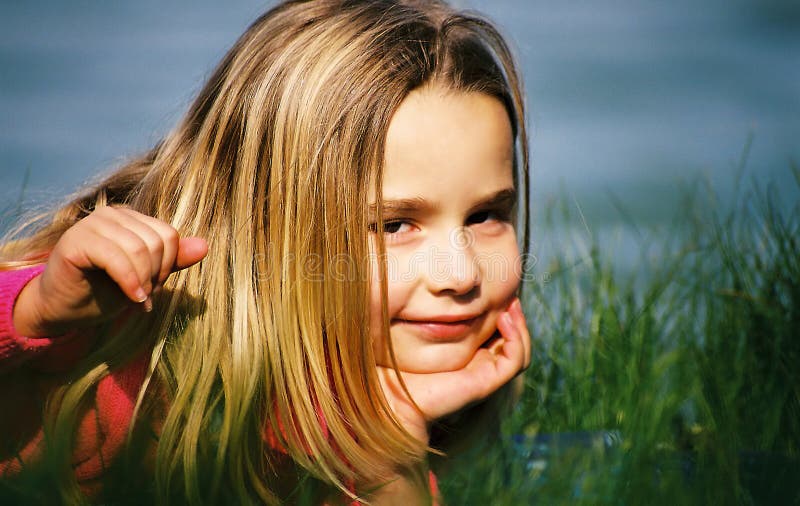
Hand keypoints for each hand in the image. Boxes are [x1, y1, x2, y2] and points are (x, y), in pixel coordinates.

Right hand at [13, 206, 207, 336]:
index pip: (168, 235)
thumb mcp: (147, 275)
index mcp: (130, 218)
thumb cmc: (105, 291)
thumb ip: (173, 260)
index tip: (155, 287)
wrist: (65, 310)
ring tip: (138, 299)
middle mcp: (112, 214)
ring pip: (139, 249)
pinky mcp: (75, 241)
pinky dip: (130, 282)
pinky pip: (116, 258)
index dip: (168, 265)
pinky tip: (133, 299)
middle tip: (146, 295)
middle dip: (157, 275)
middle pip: (157, 241)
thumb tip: (205, 246)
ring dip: (144, 281)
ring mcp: (92, 224)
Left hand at [376, 298, 530, 446]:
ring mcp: (485, 376)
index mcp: (469, 356)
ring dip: (520, 326)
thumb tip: (441, 286)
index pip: (498, 333)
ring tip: (510, 305)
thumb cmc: (399, 363)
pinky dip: (516, 338)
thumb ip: (433, 315)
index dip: (503, 313)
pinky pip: (515, 361)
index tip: (499, 290)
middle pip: (514, 341)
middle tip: (510, 294)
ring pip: (519, 351)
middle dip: (516, 317)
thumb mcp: (420, 331)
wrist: (391, 395)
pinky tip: (503, 319)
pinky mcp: (486, 382)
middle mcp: (480, 367)